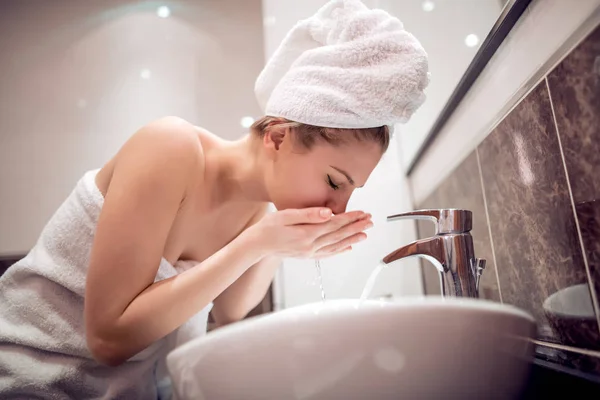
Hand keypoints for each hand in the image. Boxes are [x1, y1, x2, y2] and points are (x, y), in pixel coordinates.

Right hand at [245, 208, 372, 258]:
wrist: (256, 246)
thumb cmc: (268, 227)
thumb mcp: (285, 215)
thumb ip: (308, 214)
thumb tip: (328, 212)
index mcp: (307, 234)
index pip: (334, 224)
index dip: (350, 218)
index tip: (362, 213)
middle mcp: (311, 246)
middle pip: (338, 235)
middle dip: (356, 227)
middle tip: (370, 221)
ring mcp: (309, 253)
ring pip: (336, 245)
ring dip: (352, 239)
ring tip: (365, 233)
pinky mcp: (307, 256)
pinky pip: (328, 254)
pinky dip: (340, 251)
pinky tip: (348, 248)